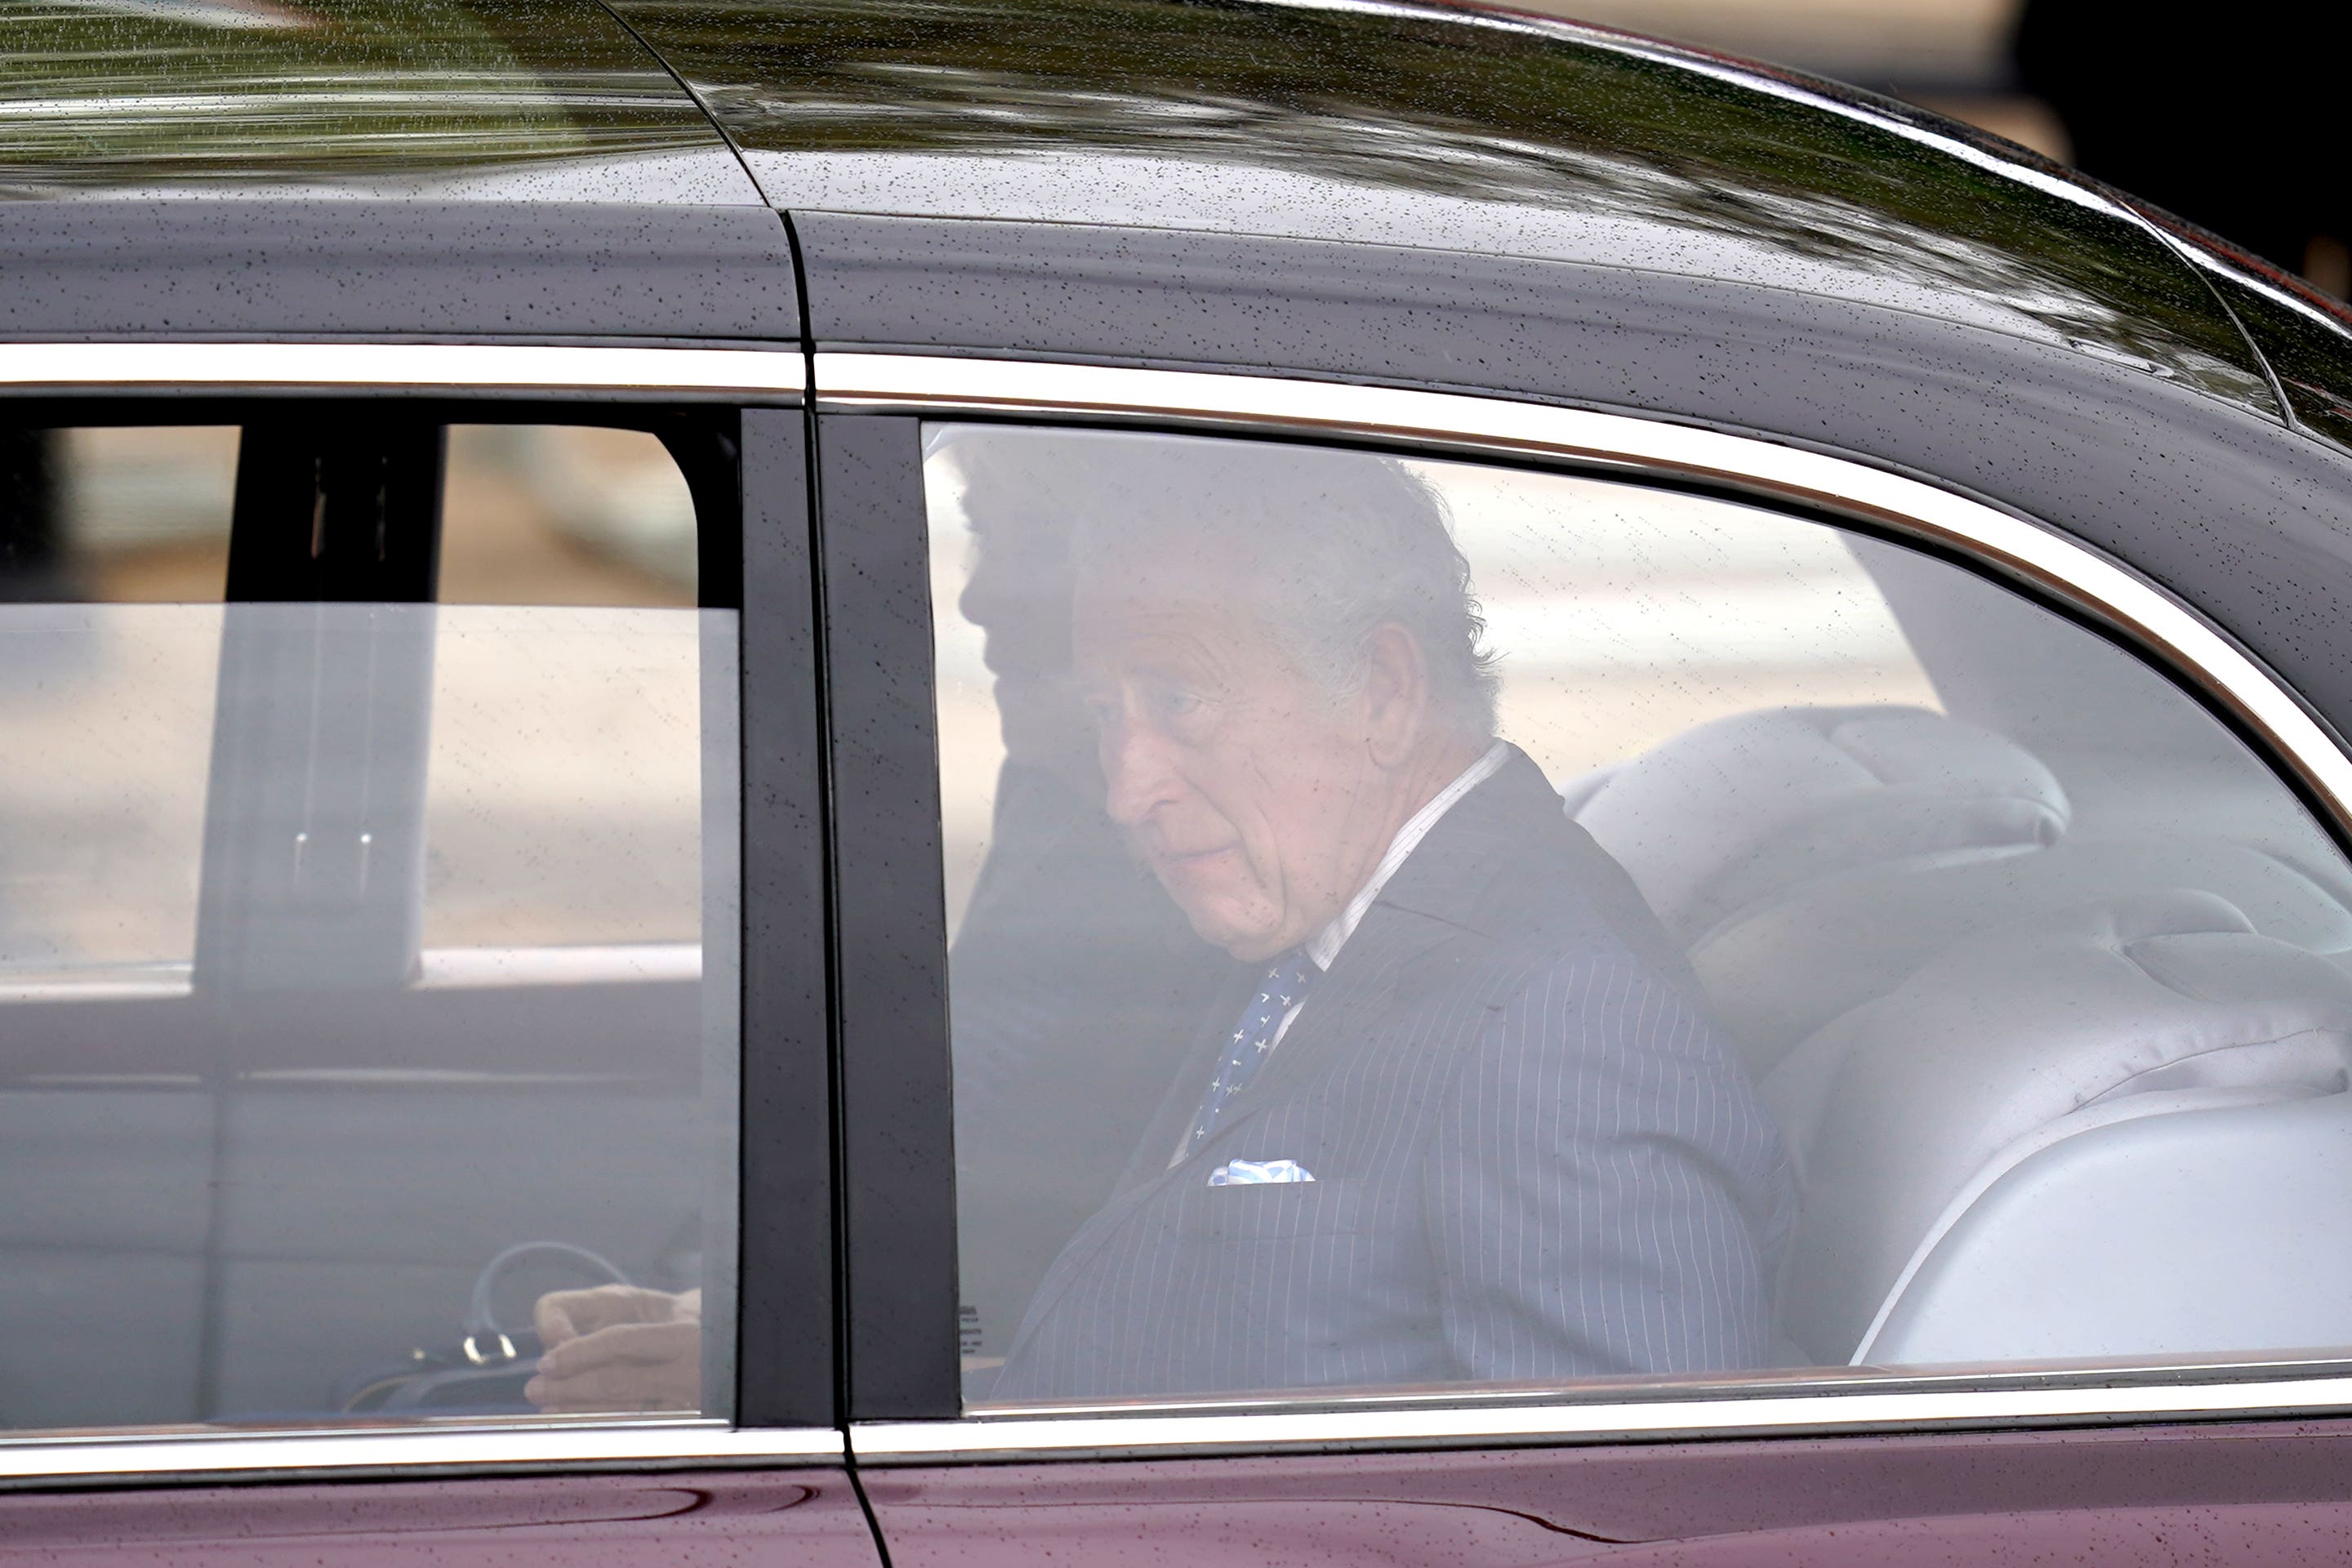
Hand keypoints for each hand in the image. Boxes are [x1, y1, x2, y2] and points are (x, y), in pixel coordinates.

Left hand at [525, 1285, 702, 1413]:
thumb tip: (551, 1336)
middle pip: (618, 1380)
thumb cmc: (676, 1317)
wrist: (733, 1341)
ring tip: (549, 1408)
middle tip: (536, 1389)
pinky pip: (640, 1427)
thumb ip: (594, 1309)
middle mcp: (693, 1364)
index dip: (577, 1352)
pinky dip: (606, 1424)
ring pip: (626, 1411)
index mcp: (683, 1328)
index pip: (620, 1341)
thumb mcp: (643, 1302)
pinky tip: (583, 1422)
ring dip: (580, 1411)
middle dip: (569, 1387)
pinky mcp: (692, 1421)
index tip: (547, 1362)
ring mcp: (694, 1397)